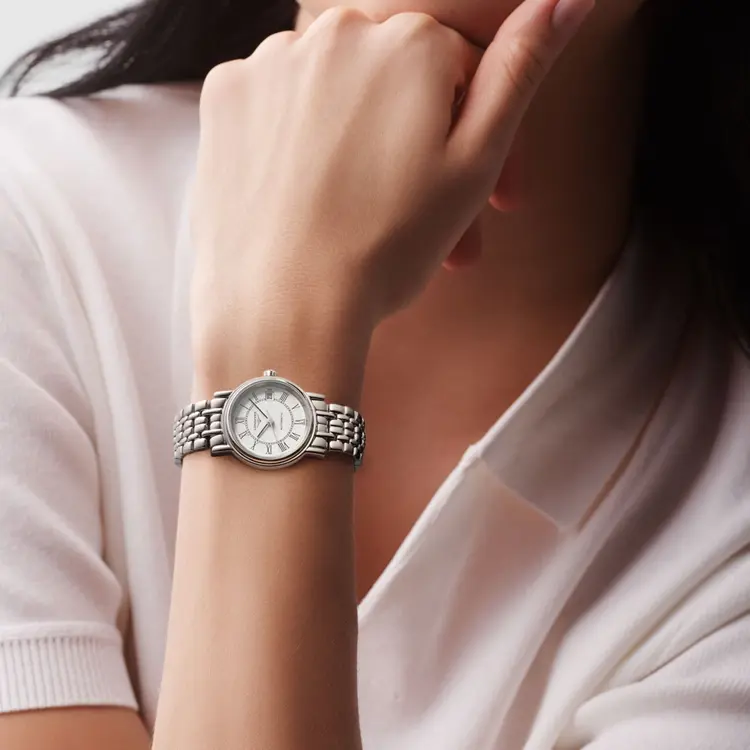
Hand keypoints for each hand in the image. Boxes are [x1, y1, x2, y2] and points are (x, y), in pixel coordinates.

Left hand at [190, 0, 594, 368]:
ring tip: (367, 217)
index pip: (457, 67)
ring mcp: (272, 58)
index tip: (480, 194)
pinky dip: (299, 138)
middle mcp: (336, 29)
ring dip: (358, 141)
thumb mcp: (476, 162)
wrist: (284, 306)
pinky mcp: (224, 94)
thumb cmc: (387, 247)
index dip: (471, 132)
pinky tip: (308, 193)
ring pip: (336, 91)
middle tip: (428, 220)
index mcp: (410, 41)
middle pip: (394, 78)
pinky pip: (279, 101)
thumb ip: (521, 69)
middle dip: (418, 142)